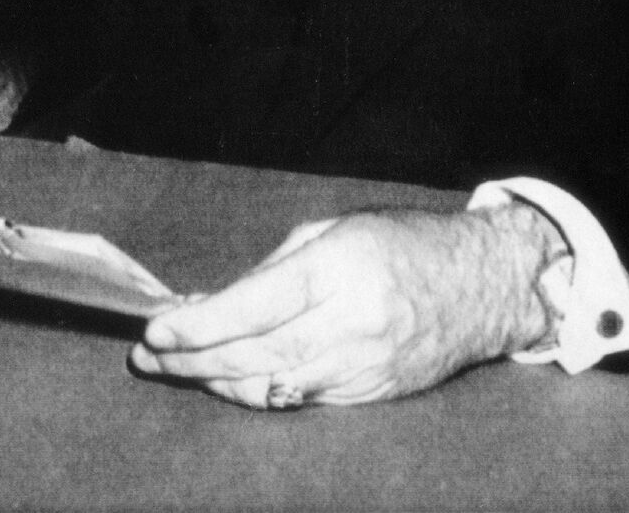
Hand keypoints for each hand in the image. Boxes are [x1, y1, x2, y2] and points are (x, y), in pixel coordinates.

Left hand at [129, 204, 557, 407]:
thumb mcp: (336, 229)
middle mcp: (349, 323)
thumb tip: (216, 301)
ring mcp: (360, 367)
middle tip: (149, 357)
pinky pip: (298, 400)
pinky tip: (227, 381)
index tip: (156, 330)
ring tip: (174, 369)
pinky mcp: (368, 395)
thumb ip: (276, 266)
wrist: (479, 286)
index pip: (254, 305)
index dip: (199, 324)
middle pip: (253, 353)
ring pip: (269, 385)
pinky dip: (256, 391)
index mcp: (339, 269)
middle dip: (192, 358)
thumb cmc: (402, 243)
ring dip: (215, 380)